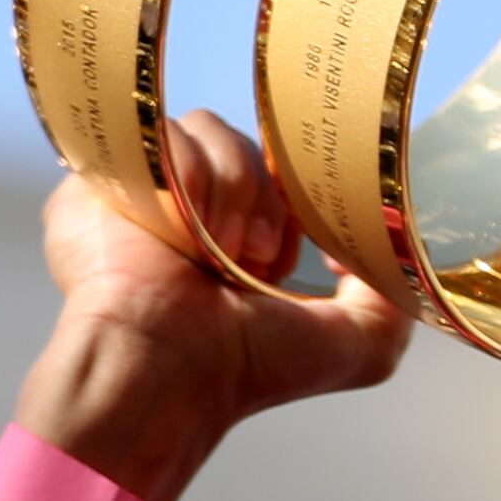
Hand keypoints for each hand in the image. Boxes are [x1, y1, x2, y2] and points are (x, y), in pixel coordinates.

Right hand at [11, 113, 413, 500]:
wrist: (164, 372)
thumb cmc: (247, 369)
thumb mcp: (359, 343)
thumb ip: (395, 295)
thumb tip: (386, 241)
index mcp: (239, 233)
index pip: (282, 168)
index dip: (302, 193)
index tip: (307, 243)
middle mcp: (190, 204)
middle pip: (250, 143)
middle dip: (268, 199)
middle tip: (253, 261)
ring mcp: (144, 182)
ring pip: (210, 128)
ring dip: (230, 195)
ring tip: (213, 256)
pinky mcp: (105, 170)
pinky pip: (165, 133)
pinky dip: (184, 184)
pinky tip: (177, 236)